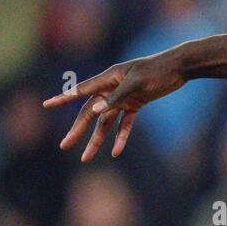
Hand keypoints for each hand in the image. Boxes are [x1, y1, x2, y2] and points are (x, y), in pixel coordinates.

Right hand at [41, 54, 186, 160]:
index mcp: (109, 78)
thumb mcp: (137, 83)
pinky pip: (124, 123)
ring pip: (106, 122)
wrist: (180, 67)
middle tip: (64, 145)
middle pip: (90, 112)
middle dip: (78, 129)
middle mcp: (112, 88)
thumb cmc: (157, 70)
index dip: (63, 98)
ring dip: (97, 139)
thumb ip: (116, 97)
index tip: (46, 105)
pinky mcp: (136, 103)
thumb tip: (95, 110)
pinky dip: (121, 136)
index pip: (81, 91)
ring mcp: (124, 97)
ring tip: (87, 158)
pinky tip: (116, 151)